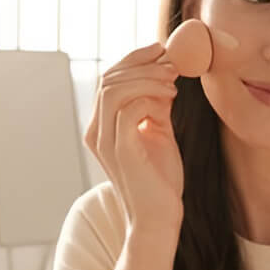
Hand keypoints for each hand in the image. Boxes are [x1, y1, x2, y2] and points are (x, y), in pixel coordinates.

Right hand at [86, 42, 184, 241]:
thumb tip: (162, 76)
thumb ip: (155, 106)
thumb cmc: (159, 181)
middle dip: (141, 63)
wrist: (159, 219)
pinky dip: (149, 97)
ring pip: (113, 89)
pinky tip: (169, 100)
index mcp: (101, 127)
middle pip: (108, 79)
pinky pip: (128, 109)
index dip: (133, 60)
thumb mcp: (158, 133)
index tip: (161, 51)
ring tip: (172, 81)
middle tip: (171, 62)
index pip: (108, 80)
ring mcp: (106, 142)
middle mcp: (96, 132)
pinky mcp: (121, 151)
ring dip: (146, 78)